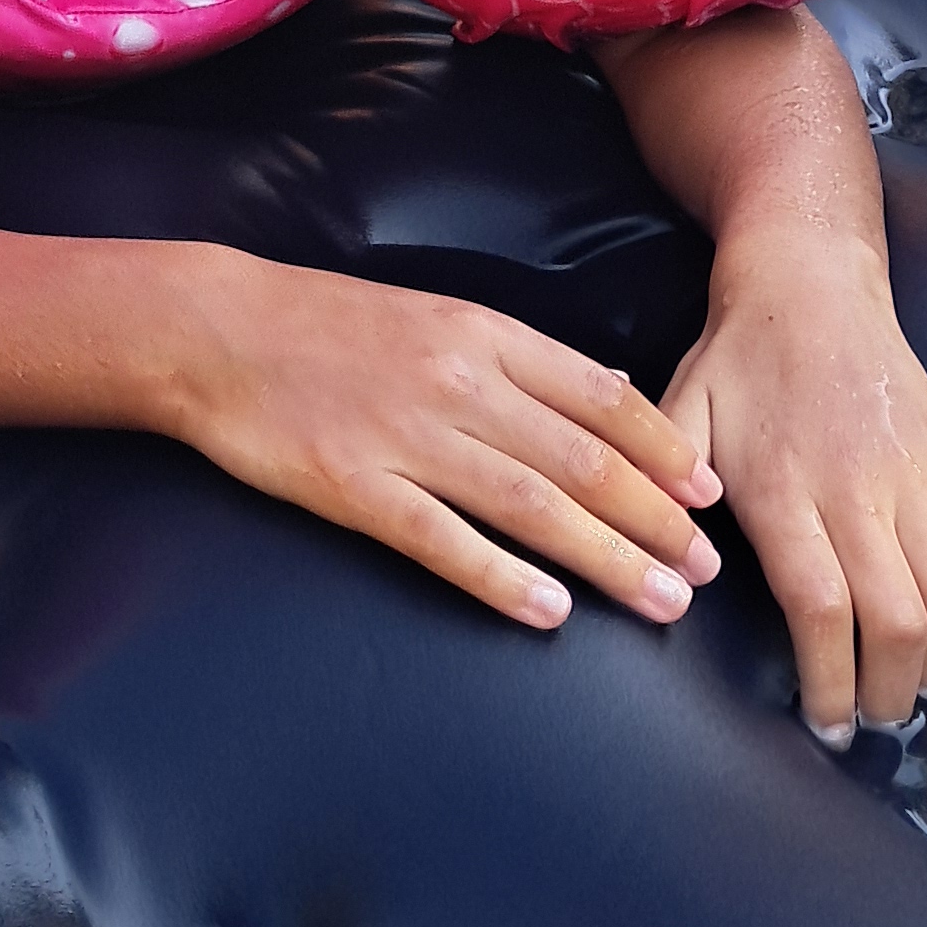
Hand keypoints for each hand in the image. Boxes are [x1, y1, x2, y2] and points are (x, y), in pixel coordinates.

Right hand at [165, 248, 724, 630]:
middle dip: (655, 518)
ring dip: (605, 557)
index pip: (600, 394)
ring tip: (659, 599)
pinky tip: (549, 612)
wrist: (216, 330)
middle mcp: (457, 382)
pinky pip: (442, 541)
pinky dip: (502, 577)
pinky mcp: (354, 486)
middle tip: (706, 569)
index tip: (709, 494)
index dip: (662, 448)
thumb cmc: (327, 325)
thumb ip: (518, 358)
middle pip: (581, 457)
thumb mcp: (435, 314)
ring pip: (530, 504)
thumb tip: (605, 389)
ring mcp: (405, 436)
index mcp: (481, 333)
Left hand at [660, 216, 926, 745]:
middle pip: (896, 620)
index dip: (828, 682)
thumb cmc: (737, 358)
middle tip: (862, 722)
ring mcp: (917, 477)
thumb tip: (669, 578)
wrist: (812, 281)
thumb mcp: (680, 413)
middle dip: (884, 693)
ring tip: (904, 692)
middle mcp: (859, 487)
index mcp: (785, 484)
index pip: (822, 608)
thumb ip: (666, 493)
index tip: (820, 723)